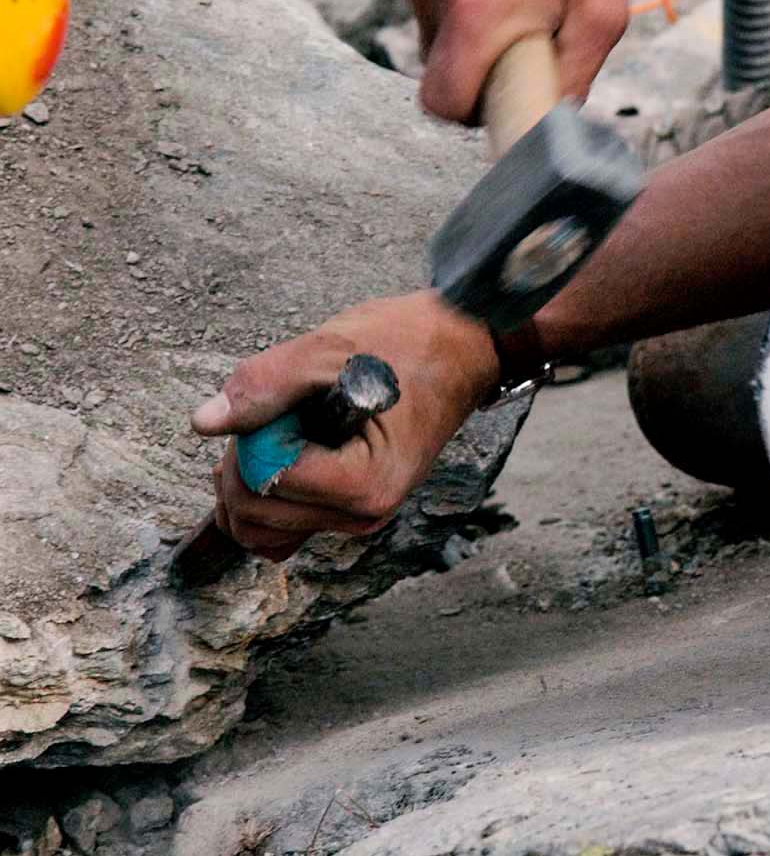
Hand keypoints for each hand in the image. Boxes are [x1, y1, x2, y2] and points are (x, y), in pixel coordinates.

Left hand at [190, 292, 498, 558]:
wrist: (460, 349)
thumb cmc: (409, 345)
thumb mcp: (332, 349)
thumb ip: (266, 384)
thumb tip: (205, 421)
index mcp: (364, 482)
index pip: (263, 485)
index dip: (252, 439)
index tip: (282, 403)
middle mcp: (363, 514)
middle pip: (254, 517)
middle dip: (244, 462)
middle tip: (275, 413)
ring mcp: (357, 518)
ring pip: (260, 529)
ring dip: (251, 481)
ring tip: (282, 431)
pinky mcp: (350, 511)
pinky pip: (282, 529)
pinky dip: (265, 500)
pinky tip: (279, 456)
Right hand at [387, 0, 632, 121]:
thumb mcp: (604, 6)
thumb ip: (577, 74)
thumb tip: (553, 116)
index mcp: (476, 12)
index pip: (441, 103)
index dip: (472, 112)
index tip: (503, 95)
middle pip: (436, 64)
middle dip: (476, 64)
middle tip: (524, 32)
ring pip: (430, 20)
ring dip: (467, 18)